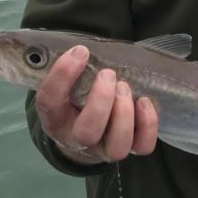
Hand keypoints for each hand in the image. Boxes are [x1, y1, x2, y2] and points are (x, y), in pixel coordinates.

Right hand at [34, 45, 158, 163]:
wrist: (82, 132)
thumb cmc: (75, 97)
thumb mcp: (65, 84)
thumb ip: (70, 69)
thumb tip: (80, 49)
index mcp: (56, 118)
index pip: (50, 101)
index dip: (63, 75)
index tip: (81, 52)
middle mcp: (78, 139)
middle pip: (86, 133)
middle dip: (101, 101)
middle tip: (108, 74)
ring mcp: (105, 147)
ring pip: (116, 147)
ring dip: (124, 114)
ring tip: (125, 87)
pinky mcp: (130, 148)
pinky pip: (142, 147)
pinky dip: (148, 125)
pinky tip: (144, 101)